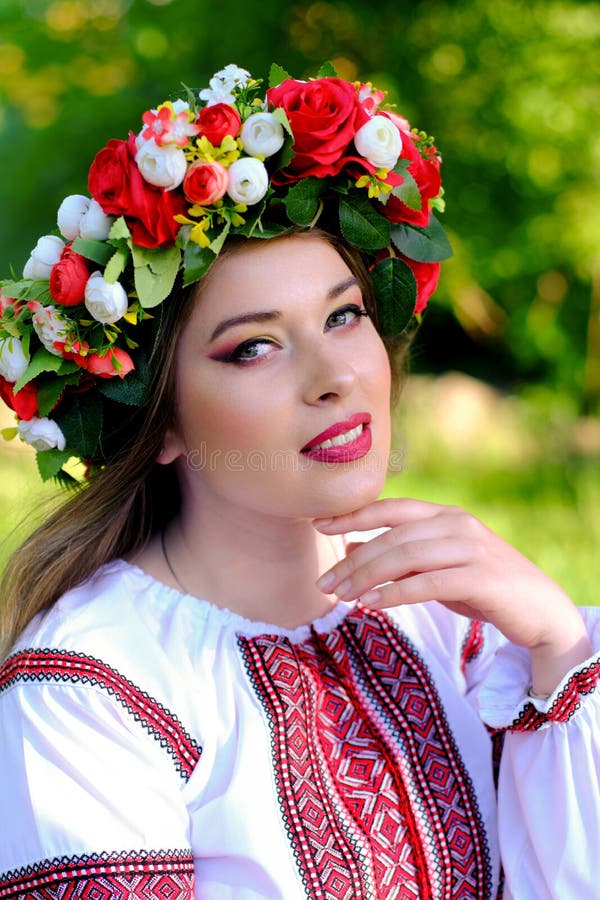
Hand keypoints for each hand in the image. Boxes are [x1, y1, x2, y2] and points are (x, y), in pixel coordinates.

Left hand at [314, 498, 591, 694]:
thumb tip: (351, 548)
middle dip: (352, 560)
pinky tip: (372, 604)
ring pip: (406, 557)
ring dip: (367, 577)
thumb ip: (399, 556)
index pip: (391, 508)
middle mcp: (457, 525)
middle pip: (392, 537)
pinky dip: (395, 593)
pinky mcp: (481, 577)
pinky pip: (428, 583)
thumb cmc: (483, 589)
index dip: (353, 515)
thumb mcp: (436, 568)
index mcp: (445, 516)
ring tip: (342, 597)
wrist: (540, 611)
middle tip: (325, 584)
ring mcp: (471, 549)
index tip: (318, 525)